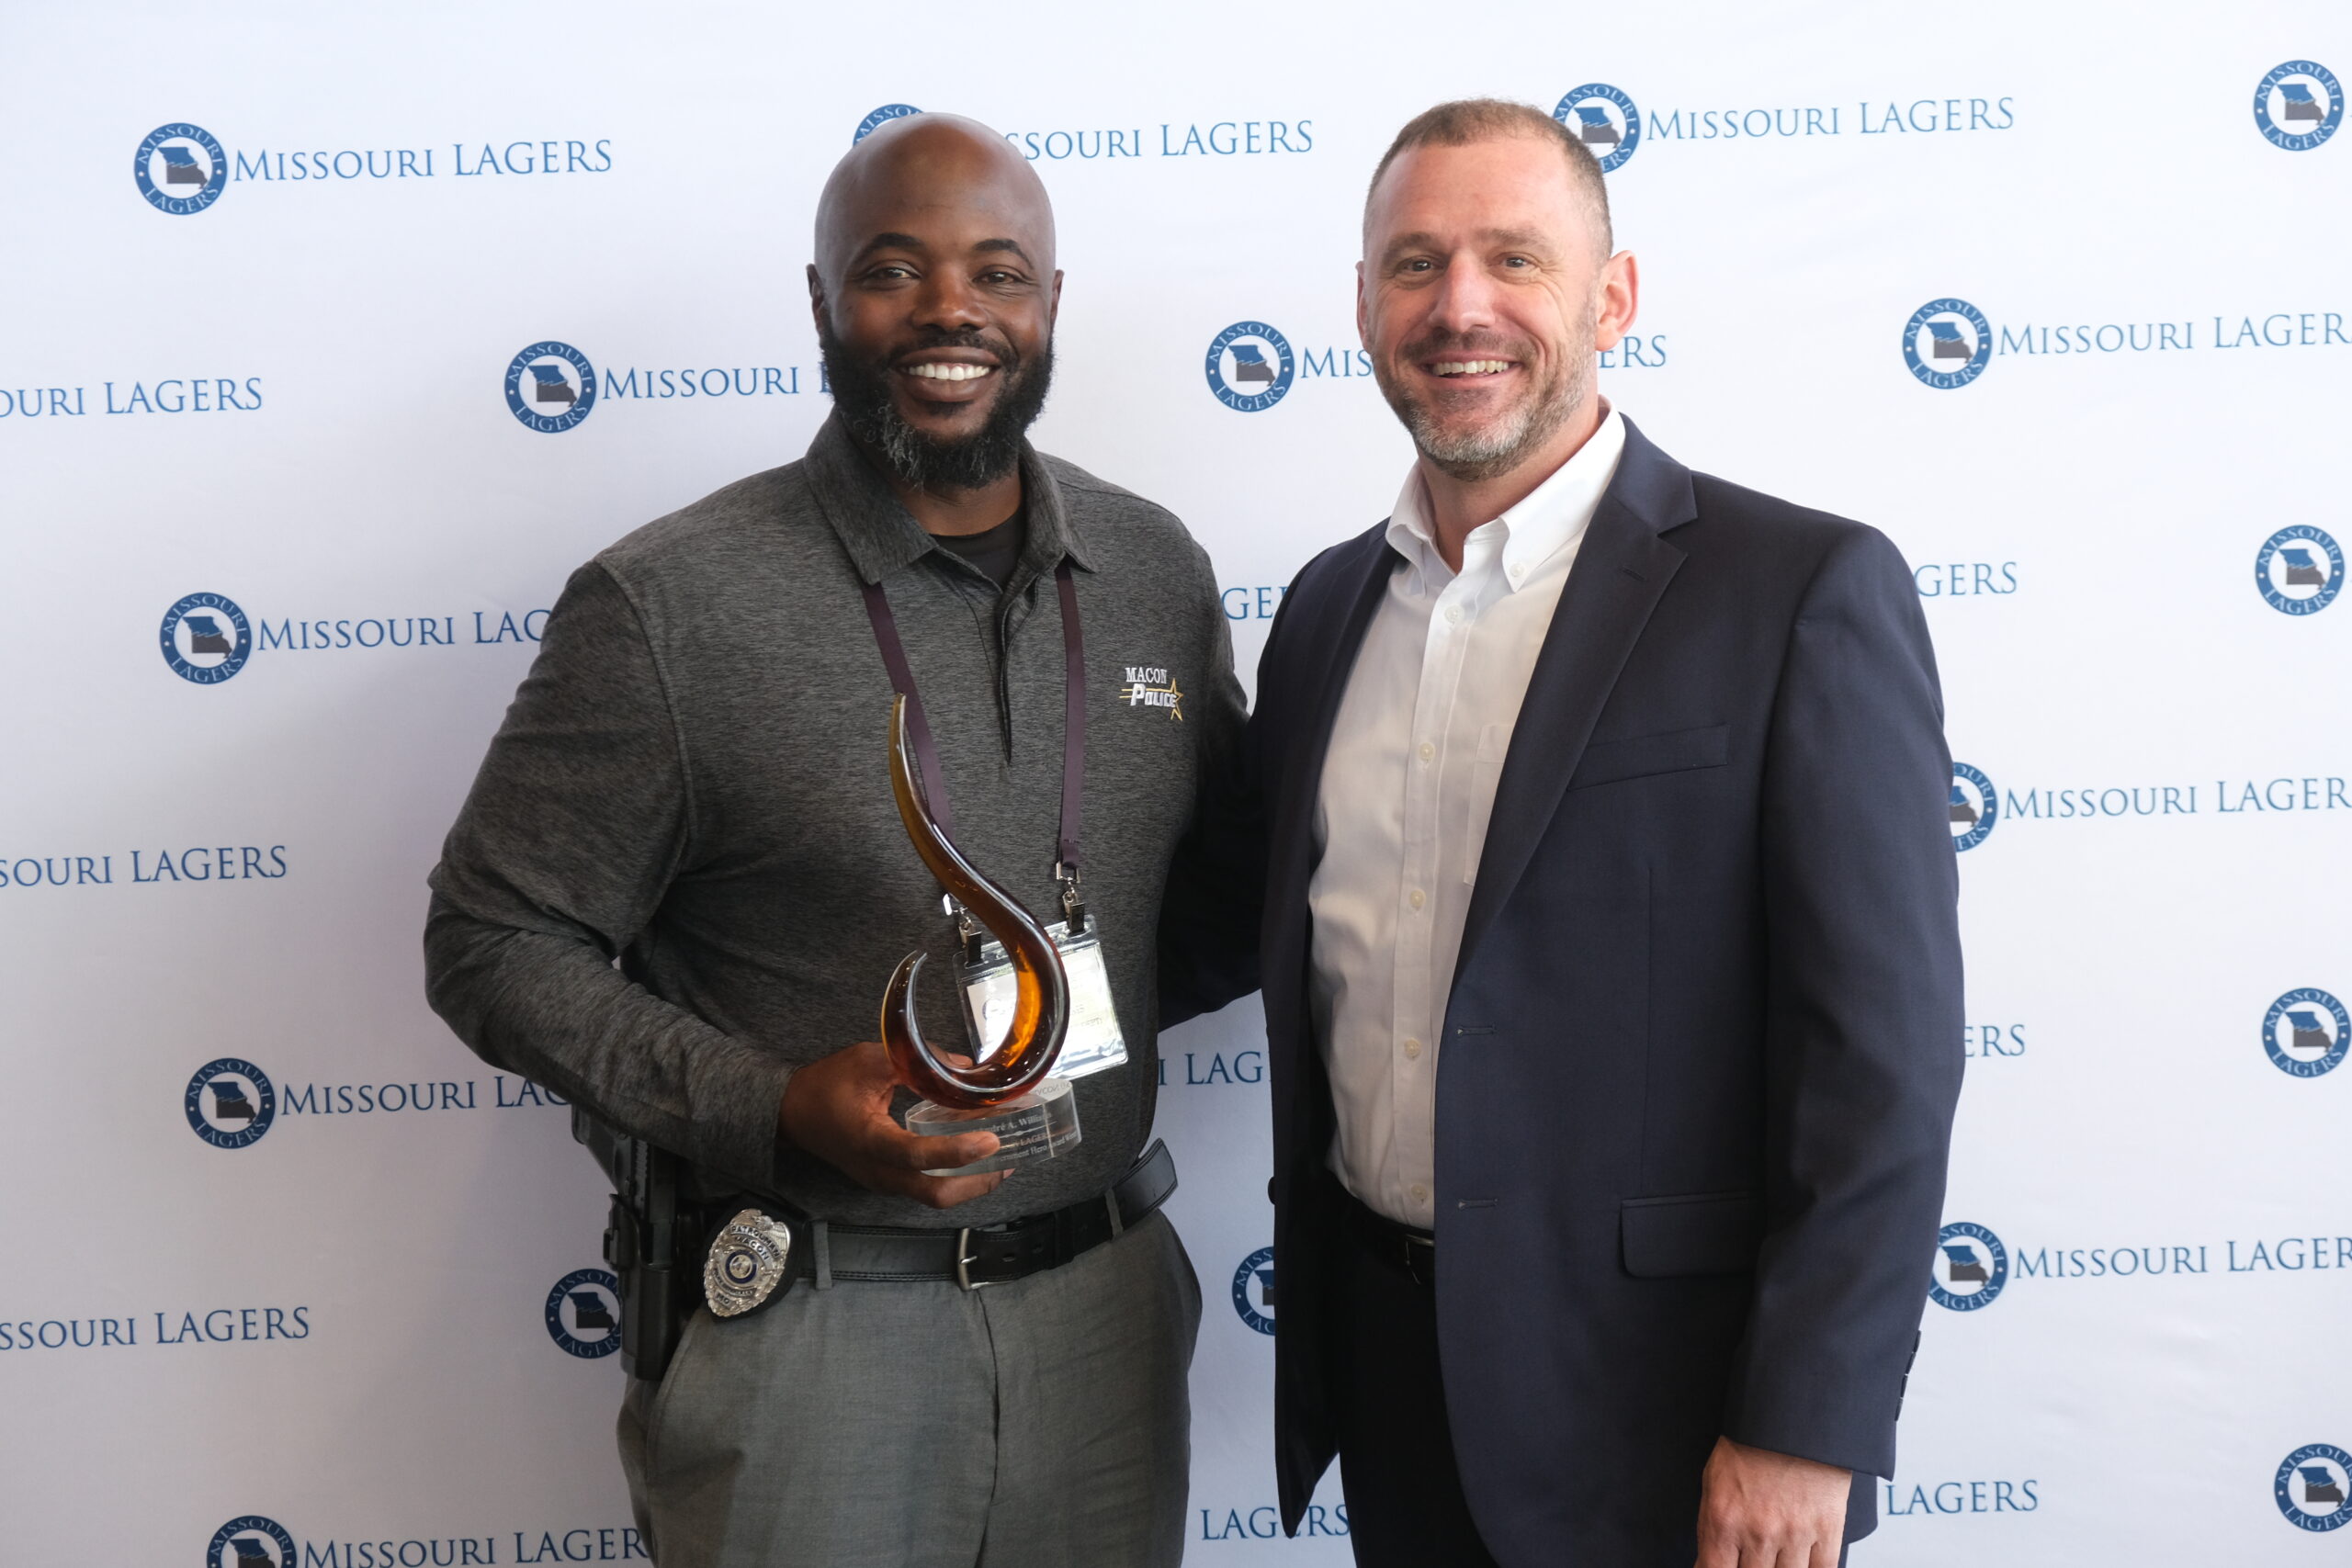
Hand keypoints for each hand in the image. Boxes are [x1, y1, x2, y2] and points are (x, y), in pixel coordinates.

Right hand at [779, 1041, 1007, 1208]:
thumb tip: (965, 1066)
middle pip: (936, 1195)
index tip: (991, 1140)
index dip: (957, 1151)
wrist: (793, 1113)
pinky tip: (976, 1156)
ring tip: (1003, 1159)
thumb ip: (916, 1063)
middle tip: (1010, 1158)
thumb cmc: (827, 1085)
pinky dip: (956, 1177)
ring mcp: (884, 1182)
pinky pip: (927, 1188)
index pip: (917, 1156)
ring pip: (934, 1197)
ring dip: (972, 1182)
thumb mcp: (869, 1060)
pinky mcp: (889, 1180)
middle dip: (979, 1181)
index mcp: (870, 1141)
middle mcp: (879, 1172)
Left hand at [1695, 1436, 1850, 1567]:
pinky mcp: (1827, 1528)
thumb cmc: (1749, 1446)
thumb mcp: (1714, 1483)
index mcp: (1723, 1520)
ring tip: (1776, 1552)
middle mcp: (1758, 1531)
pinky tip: (1802, 1558)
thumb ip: (1710, 1530)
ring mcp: (1795, 1533)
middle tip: (1755, 1553)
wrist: (1791, 1415)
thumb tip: (1706, 1566)